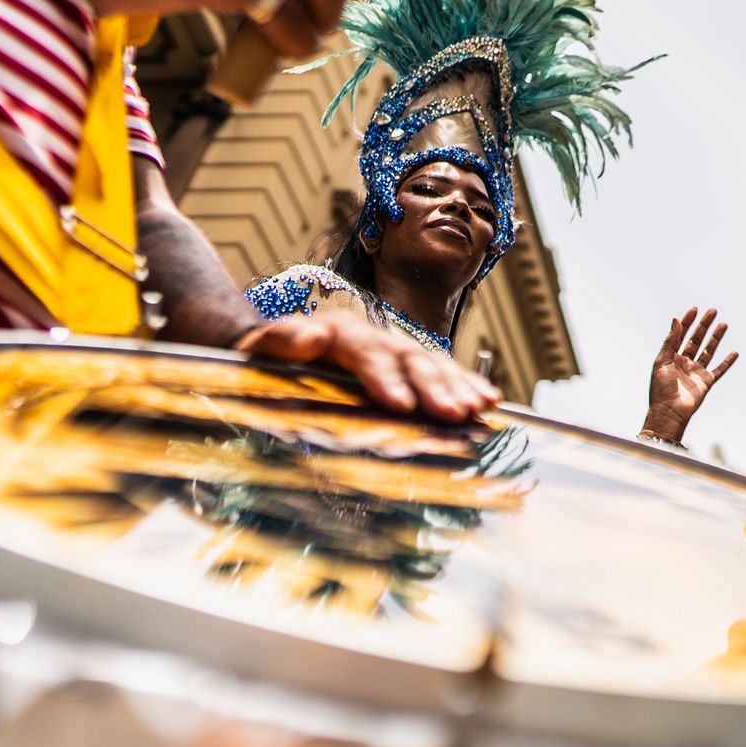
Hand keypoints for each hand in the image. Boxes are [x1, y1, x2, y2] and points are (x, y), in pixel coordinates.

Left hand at [235, 310, 499, 422]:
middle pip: (407, 358)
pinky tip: (489, 401)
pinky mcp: (408, 368)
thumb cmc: (260, 363)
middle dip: (433, 387)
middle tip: (453, 414)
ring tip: (478, 409)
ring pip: (431, 365)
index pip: (365, 352)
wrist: (272, 357)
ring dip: (456, 388)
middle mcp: (373, 337)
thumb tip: (306, 337)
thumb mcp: (256, 351)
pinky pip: (443, 374)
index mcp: (337, 332)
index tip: (402, 405)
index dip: (385, 378)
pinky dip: (466, 385)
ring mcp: (394, 350)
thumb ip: (277, 341)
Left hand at [642, 307, 738, 442]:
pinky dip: (727, 362)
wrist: (668, 412)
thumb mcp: (661, 361)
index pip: (681, 335)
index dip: (687, 322)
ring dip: (716, 338)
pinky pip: (719, 370)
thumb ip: (670, 340)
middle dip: (704, 325)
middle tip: (712, 311)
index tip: (695, 310)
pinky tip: (734, 353)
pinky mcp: (706, 382)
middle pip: (696, 339)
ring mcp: (696, 372)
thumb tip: (676, 320)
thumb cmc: (660, 389)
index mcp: (671, 357)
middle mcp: (684, 363)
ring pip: (708, 351)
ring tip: (723, 324)